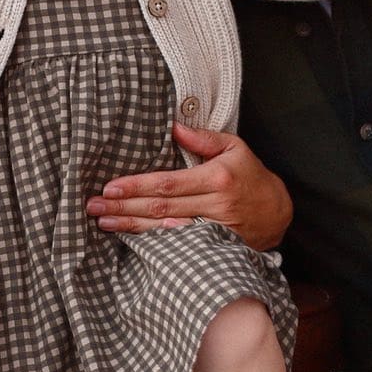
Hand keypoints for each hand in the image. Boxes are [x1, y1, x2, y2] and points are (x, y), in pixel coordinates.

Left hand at [85, 122, 291, 249]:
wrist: (277, 213)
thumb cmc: (251, 176)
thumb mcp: (234, 147)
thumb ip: (203, 138)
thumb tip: (173, 125)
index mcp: (216, 179)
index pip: (168, 183)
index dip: (137, 186)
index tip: (110, 188)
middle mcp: (214, 206)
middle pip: (160, 209)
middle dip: (124, 208)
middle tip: (94, 207)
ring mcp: (212, 231)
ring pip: (164, 229)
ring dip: (130, 227)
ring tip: (103, 222)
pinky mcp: (210, 246)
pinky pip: (175, 245)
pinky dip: (150, 243)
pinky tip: (128, 240)